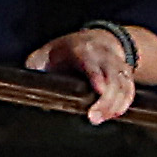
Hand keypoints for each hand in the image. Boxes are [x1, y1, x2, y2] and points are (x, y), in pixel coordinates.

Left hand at [31, 24, 146, 123]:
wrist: (100, 38)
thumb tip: (27, 82)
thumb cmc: (68, 50)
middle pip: (111, 76)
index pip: (91, 62)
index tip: (99, 90)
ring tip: (103, 118)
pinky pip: (129, 89)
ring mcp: (117, 64)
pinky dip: (125, 102)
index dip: (96, 75)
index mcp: (83, 49)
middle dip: (106, 98)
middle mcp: (103, 55)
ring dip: (116, 103)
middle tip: (93, 118)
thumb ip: (36, 64)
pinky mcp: (126, 75)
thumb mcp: (48, 51)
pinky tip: (116, 113)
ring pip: (122, 84)